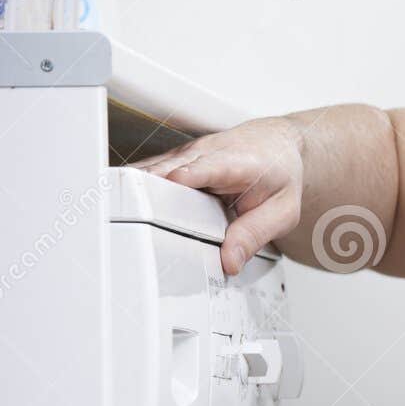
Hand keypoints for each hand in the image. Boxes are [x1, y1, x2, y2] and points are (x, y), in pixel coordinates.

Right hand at [132, 116, 305, 275]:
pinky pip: (150, 174)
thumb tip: (229, 261)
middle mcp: (207, 153)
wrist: (276, 144)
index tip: (173, 182)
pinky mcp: (174, 161)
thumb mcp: (283, 210)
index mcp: (237, 162)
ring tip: (119, 212)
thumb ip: (256, 234)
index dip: (189, 174)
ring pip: (153, 171)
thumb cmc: (280, 174)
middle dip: (150, 189)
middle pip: (169, 169)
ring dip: (136, 189)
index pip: (209, 166)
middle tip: (134, 213)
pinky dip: (137, 188)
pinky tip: (124, 205)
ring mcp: (186, 155)